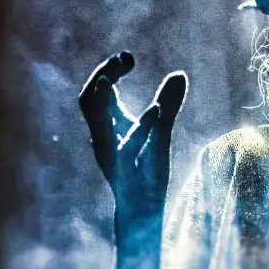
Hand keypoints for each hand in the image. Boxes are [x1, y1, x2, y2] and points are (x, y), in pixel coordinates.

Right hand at [78, 52, 187, 240]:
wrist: (143, 212)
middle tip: (121, 60)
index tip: (127, 56)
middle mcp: (104, 139)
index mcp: (106, 127)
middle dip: (101, 77)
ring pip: (101, 125)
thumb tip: (179, 74)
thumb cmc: (145, 171)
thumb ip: (168, 104)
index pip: (94, 93)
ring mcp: (114, 157)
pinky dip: (142, 128)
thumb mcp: (159, 133)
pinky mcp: (129, 174)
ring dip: (104, 100)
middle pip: (89, 102)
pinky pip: (130, 149)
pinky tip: (156, 110)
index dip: (106, 70)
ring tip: (107, 80)